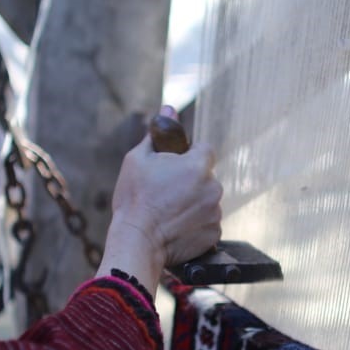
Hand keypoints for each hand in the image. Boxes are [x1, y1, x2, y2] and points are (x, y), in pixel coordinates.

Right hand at [103, 134, 221, 289]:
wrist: (137, 241)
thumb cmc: (134, 199)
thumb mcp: (138, 159)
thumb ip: (158, 134)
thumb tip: (169, 108)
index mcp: (198, 165)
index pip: (205, 149)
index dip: (190, 156)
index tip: (175, 167)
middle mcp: (213, 187)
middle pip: (206, 177)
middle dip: (191, 181)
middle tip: (166, 193)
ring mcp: (215, 213)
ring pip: (207, 200)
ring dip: (194, 203)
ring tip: (169, 212)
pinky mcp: (214, 235)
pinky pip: (207, 223)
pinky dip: (195, 224)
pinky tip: (176, 227)